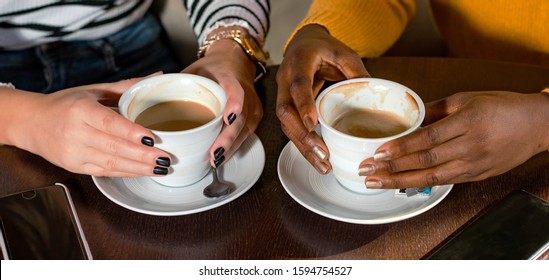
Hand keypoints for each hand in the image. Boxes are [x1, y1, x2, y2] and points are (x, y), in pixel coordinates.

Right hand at [3, 78, 171, 176]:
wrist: (29, 122)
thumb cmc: (65, 104)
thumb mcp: (93, 90)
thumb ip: (126, 86)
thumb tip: (157, 76)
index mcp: (80, 109)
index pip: (109, 123)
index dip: (132, 132)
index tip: (153, 138)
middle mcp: (75, 132)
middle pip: (114, 147)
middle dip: (143, 156)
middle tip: (167, 158)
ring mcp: (73, 152)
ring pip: (111, 163)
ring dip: (138, 168)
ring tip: (161, 168)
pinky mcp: (74, 166)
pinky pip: (104, 172)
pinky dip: (126, 173)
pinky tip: (143, 172)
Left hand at [183, 32, 261, 166]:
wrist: (234, 63)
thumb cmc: (212, 69)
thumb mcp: (194, 70)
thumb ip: (176, 84)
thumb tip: (146, 98)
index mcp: (228, 76)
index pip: (235, 89)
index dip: (233, 103)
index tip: (227, 117)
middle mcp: (246, 93)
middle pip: (241, 118)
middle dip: (227, 138)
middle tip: (214, 153)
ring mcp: (252, 107)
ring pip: (244, 131)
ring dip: (230, 147)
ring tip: (215, 159)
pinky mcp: (253, 118)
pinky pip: (245, 135)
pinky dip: (232, 147)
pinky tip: (220, 157)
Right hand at [276, 24, 368, 173]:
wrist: (303, 44)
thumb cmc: (324, 48)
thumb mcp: (344, 54)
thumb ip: (357, 72)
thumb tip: (374, 95)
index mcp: (299, 61)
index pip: (298, 85)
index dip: (304, 105)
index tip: (313, 124)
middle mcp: (285, 78)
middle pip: (285, 111)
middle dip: (302, 135)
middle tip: (322, 153)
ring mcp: (282, 93)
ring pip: (285, 124)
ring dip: (302, 146)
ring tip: (322, 164)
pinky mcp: (286, 106)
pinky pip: (290, 128)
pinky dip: (303, 144)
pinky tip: (317, 158)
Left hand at [359, 91, 548, 187]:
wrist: (537, 125)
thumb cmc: (503, 107)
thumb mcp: (467, 99)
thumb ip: (435, 109)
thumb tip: (408, 116)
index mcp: (468, 121)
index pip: (427, 138)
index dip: (400, 148)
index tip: (378, 153)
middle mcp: (470, 146)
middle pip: (425, 161)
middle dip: (391, 168)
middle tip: (366, 171)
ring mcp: (474, 164)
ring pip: (431, 177)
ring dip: (400, 181)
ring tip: (376, 182)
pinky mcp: (477, 176)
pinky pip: (444, 181)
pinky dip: (420, 183)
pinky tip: (401, 183)